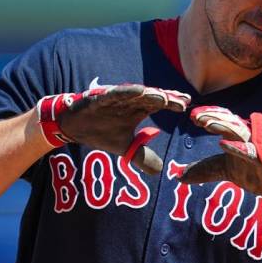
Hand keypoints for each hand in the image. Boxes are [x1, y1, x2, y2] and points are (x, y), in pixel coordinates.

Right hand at [38, 83, 190, 174]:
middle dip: (166, 98)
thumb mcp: (125, 148)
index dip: (172, 104)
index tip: (187, 106)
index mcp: (137, 110)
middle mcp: (129, 101)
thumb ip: (141, 156)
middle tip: (182, 101)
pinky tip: (138, 91)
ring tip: (163, 97)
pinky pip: (114, 95)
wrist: (74, 127)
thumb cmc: (101, 132)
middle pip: (151, 97)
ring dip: (150, 94)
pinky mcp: (99, 99)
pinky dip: (126, 92)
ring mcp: (115, 99)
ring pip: (136, 95)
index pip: (159, 105)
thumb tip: (159, 171)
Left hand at [180, 106, 261, 224]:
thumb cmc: (254, 173)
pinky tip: (223, 145)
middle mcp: (250, 134)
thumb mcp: (224, 170)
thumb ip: (204, 170)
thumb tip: (178, 177)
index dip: (209, 115)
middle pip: (229, 121)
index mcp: (240, 133)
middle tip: (195, 117)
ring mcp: (259, 145)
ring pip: (239, 131)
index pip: (223, 119)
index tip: (191, 116)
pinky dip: (237, 147)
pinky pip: (250, 151)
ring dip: (222, 125)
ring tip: (206, 124)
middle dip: (212, 116)